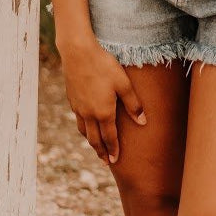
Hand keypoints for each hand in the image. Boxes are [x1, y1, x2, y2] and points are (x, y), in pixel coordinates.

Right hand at [58, 37, 145, 164]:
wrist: (78, 53)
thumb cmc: (104, 66)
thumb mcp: (123, 84)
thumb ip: (133, 104)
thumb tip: (142, 122)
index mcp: (103, 112)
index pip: (109, 137)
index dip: (113, 150)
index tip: (115, 161)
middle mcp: (89, 114)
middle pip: (94, 139)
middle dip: (101, 152)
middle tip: (106, 162)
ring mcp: (78, 108)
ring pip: (84, 131)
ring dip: (91, 142)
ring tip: (97, 147)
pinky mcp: (72, 100)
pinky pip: (79, 120)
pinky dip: (84, 129)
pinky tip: (87, 126)